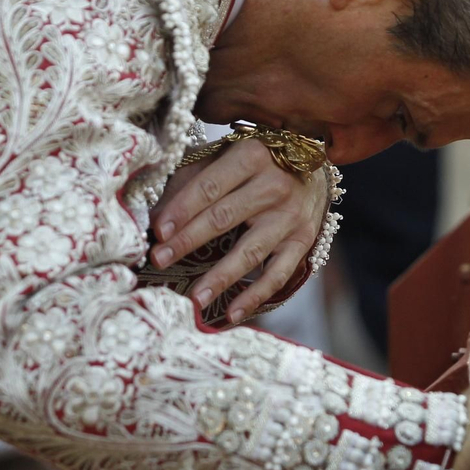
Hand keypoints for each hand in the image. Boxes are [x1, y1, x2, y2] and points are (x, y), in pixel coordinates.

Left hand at [150, 137, 329, 323]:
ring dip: (220, 278)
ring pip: (250, 252)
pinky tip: (232, 313)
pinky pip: (278, 274)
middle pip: (224, 218)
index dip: (182, 209)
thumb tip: (156, 217)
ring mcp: (290, 216)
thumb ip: (192, 179)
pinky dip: (254, 296)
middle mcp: (274, 184)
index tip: (157, 231)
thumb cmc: (256, 164)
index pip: (209, 186)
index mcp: (250, 156)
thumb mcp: (226, 156)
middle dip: (187, 241)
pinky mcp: (303, 241)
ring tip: (194, 299)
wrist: (313, 169)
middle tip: (159, 260)